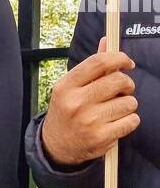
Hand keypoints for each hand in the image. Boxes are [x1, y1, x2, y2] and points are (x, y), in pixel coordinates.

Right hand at [41, 38, 139, 165]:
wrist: (55, 146)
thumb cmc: (66, 111)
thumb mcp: (70, 88)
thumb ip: (91, 66)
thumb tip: (107, 41)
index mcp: (66, 86)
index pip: (99, 62)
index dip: (119, 58)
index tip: (127, 63)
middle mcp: (76, 102)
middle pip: (118, 80)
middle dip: (127, 84)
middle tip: (122, 89)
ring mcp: (89, 121)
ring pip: (129, 102)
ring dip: (127, 104)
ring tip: (115, 109)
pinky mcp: (101, 137)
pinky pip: (132, 121)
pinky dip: (129, 120)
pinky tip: (117, 122)